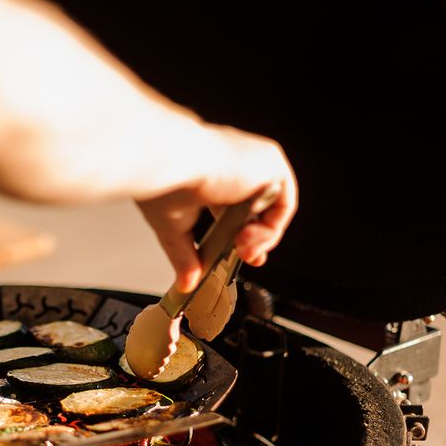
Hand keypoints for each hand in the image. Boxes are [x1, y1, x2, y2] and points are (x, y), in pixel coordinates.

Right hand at [136, 125, 296, 292]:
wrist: (169, 164)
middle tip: (244, 257)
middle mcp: (237, 162)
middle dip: (255, 241)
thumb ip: (184, 257)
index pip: (238, 206)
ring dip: (261, 238)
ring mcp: (256, 160)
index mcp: (214, 170)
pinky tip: (249, 237)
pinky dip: (271, 228)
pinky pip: (284, 203)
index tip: (238, 255)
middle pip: (259, 209)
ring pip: (273, 208)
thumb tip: (185, 284)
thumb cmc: (162, 181)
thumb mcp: (173, 228)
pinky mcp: (271, 162)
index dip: (242, 235)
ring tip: (242, 248)